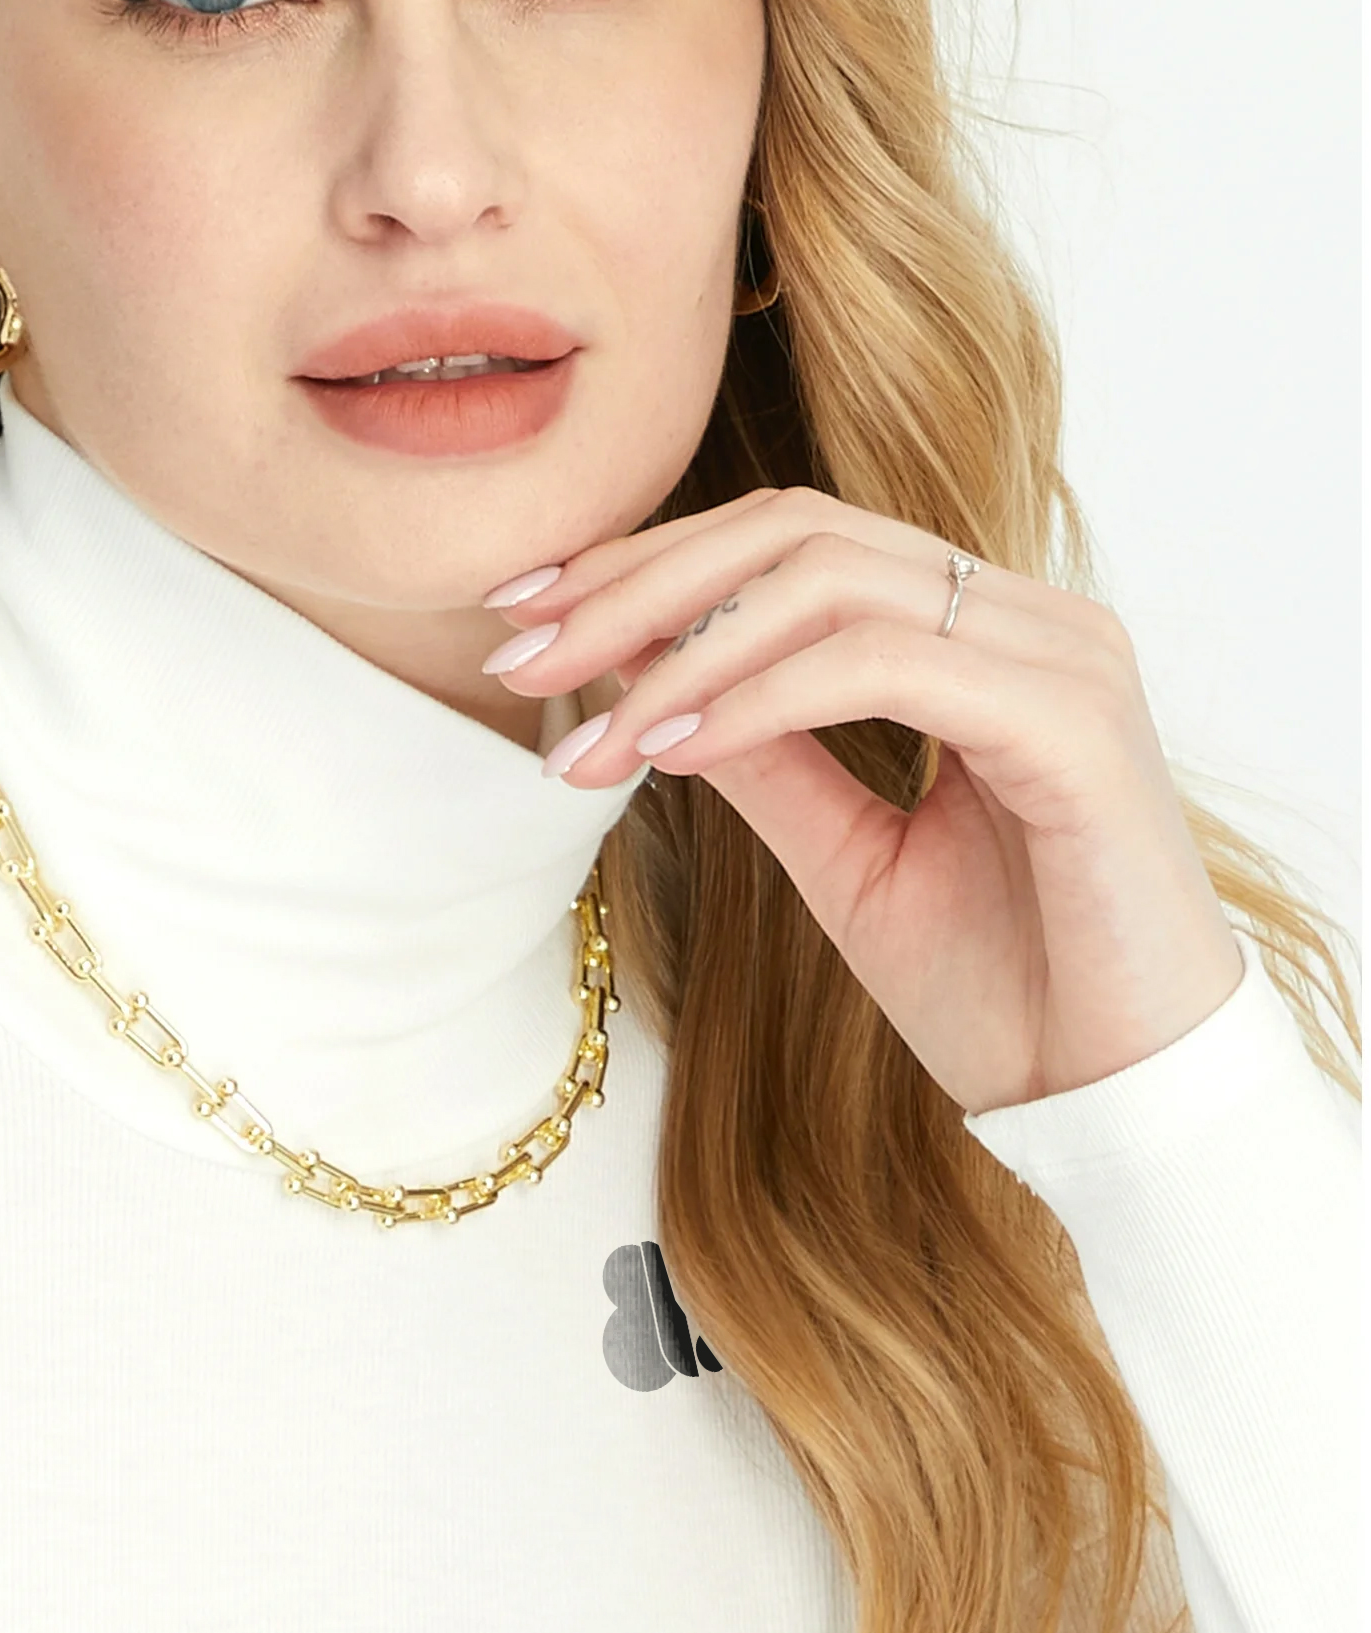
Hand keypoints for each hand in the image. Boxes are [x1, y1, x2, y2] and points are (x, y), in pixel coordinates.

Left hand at [480, 487, 1242, 1115]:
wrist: (1116, 1102)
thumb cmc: (1004, 989)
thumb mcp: (846, 857)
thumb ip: (762, 755)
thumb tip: (640, 685)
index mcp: (981, 635)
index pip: (793, 541)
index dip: (649, 563)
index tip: (526, 613)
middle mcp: (1027, 618)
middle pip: (798, 530)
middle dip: (636, 582)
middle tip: (516, 648)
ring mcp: (1059, 655)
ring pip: (830, 580)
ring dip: (679, 646)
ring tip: (584, 728)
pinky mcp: (1072, 720)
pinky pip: (883, 663)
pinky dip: (760, 697)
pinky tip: (672, 746)